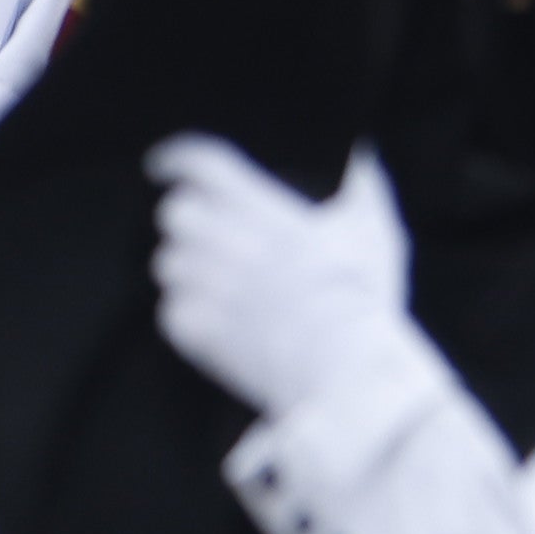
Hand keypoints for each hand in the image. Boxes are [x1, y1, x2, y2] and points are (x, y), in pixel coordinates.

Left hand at [148, 132, 412, 414]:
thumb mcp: (375, 237)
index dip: (176, 159)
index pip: (204, 166)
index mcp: (265, 212)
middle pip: (177, 214)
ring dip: (186, 270)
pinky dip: (187, 317)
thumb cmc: (364, 304)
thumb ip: (365, 191)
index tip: (160, 166)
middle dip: (187, 223)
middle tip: (203, 237)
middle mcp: (229, 243)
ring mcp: (212, 289)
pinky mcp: (203, 334)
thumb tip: (364, 159)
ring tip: (214, 285)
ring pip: (169, 264)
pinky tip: (213, 324)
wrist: (348, 374)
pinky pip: (172, 314)